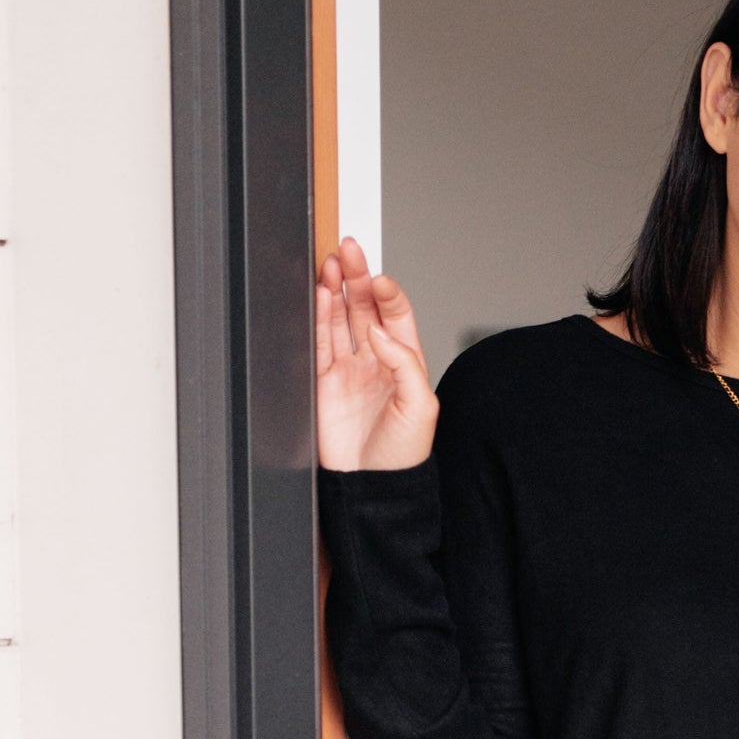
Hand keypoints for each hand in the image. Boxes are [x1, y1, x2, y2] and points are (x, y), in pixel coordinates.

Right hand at [315, 234, 437, 471]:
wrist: (371, 488)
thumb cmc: (402, 456)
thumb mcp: (421, 407)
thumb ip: (403, 363)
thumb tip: (378, 330)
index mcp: (405, 363)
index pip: (396, 315)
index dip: (387, 294)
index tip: (378, 279)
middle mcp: (375, 361)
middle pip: (364, 307)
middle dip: (357, 277)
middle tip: (348, 250)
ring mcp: (348, 369)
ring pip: (339, 317)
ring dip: (335, 289)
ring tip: (331, 263)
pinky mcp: (323, 381)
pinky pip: (318, 340)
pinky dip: (316, 316)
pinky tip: (318, 294)